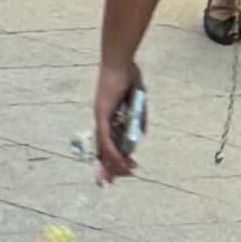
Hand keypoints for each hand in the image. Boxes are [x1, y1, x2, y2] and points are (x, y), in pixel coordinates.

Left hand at [91, 48, 145, 182]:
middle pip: (102, 147)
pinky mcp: (102, 113)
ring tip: (122, 175)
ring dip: (113, 162)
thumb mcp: (137, 99)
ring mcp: (100, 115)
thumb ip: (139, 118)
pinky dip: (112, 152)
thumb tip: (140, 135)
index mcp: (108, 114)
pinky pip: (106, 138)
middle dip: (108, 166)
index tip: (116, 172)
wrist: (121, 59)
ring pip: (103, 146)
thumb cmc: (129, 74)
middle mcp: (101, 117)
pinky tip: (118, 162)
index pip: (106, 141)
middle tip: (113, 182)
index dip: (110, 157)